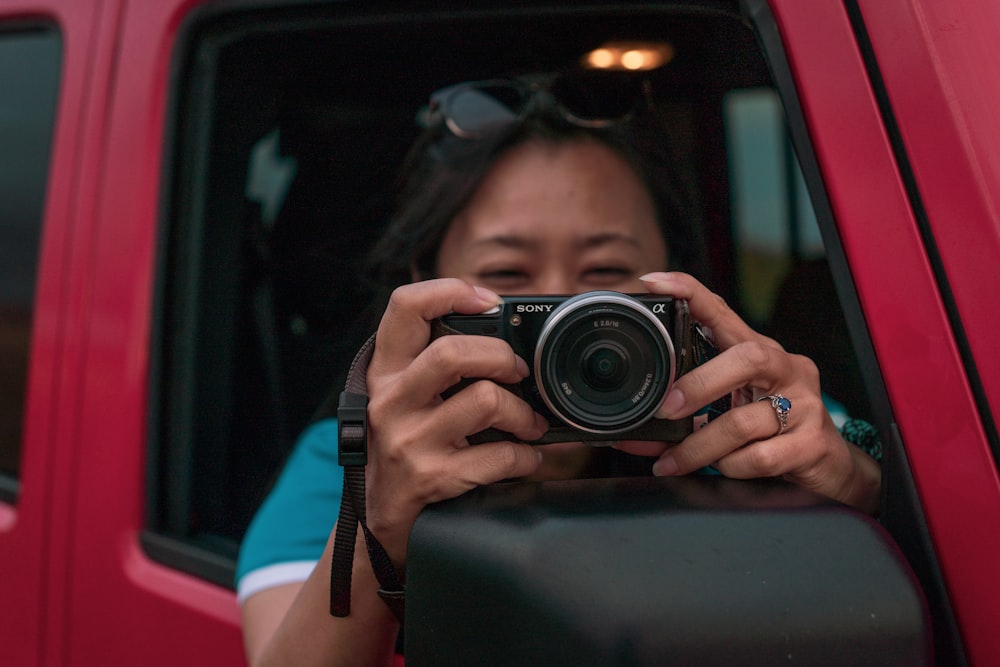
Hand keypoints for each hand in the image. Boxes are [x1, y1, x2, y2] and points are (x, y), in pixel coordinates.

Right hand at [362, 279, 547, 564]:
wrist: (379, 522)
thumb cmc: (405, 448)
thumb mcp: (405, 399)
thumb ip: (437, 364)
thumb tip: (506, 336)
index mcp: (385, 371)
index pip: (404, 306)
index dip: (450, 291)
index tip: (488, 302)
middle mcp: (391, 401)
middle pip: (452, 353)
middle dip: (502, 357)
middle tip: (519, 373)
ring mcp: (408, 441)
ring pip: (485, 400)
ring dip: (523, 413)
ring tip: (529, 424)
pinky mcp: (431, 479)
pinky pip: (499, 456)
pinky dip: (527, 457)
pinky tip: (525, 458)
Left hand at [616, 272, 879, 514]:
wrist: (828, 467)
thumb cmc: (773, 430)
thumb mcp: (730, 412)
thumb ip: (687, 418)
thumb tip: (633, 436)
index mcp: (758, 354)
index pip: (723, 312)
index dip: (690, 293)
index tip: (655, 282)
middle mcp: (785, 369)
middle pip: (746, 359)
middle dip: (699, 384)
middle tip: (665, 410)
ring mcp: (805, 404)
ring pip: (742, 421)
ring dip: (699, 447)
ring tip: (676, 461)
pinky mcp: (813, 443)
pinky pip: (760, 456)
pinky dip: (731, 467)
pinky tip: (724, 469)